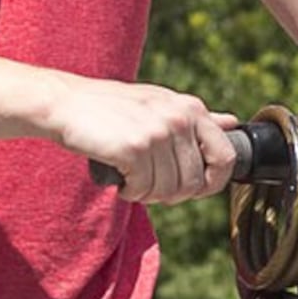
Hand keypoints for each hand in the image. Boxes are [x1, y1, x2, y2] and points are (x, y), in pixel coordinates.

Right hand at [54, 78, 238, 205]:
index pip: (225, 156)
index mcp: (190, 108)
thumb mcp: (160, 103)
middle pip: (194, 182)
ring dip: (149, 195)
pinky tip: (121, 181)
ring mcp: (158, 133)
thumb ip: (197, 118)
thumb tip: (232, 123)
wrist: (65, 104)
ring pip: (169, 190)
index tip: (191, 188)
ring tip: (133, 181)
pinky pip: (144, 189)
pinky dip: (131, 192)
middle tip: (150, 186)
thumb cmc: (111, 106)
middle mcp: (179, 119)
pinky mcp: (134, 149)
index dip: (212, 182)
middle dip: (173, 194)